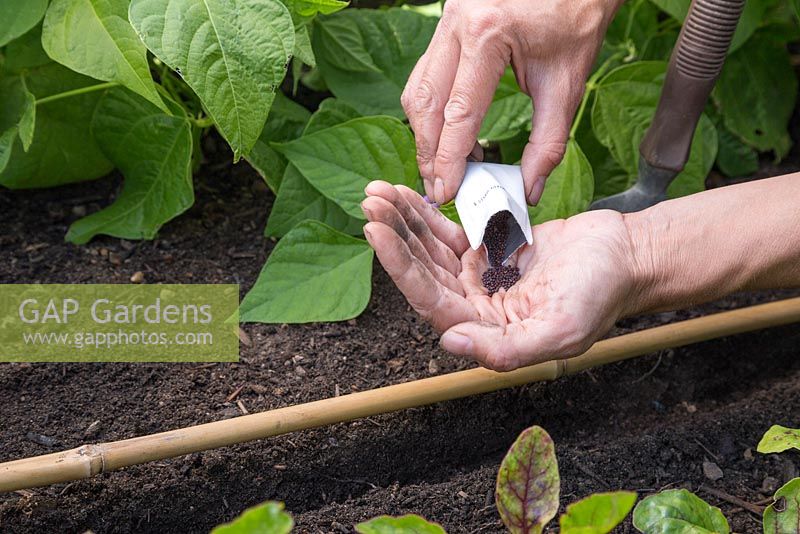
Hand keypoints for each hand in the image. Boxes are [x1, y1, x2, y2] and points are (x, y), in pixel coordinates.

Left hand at [361, 181, 640, 370]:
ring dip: (405, 223)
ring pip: (431, 250)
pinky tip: (407, 196)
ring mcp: (479, 278)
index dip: (401, 268)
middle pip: (422, 272)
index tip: (377, 233)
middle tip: (370, 202)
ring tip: (378, 193)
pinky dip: (428, 216)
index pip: (430, 301)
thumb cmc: (600, 296)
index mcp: (486, 331)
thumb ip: (506, 349)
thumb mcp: (560, 331)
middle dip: (395, 237)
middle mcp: (475, 307)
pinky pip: (450, 233)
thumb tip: (450, 343)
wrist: (627, 257)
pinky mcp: (488, 251)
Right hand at [402, 0, 620, 204]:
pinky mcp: (445, 24)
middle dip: (429, 152)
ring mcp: (446, 20)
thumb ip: (547, 142)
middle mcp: (458, 24)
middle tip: (437, 188)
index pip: (459, 113)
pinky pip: (425, 74)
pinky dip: (431, 110)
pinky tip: (449, 134)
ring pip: (418, 89)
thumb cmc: (575, 20)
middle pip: (426, 103)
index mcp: (488, 34)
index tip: (446, 192)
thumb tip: (528, 189)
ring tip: (442, 167)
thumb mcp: (567, 84)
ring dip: (425, 133)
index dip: (450, 159)